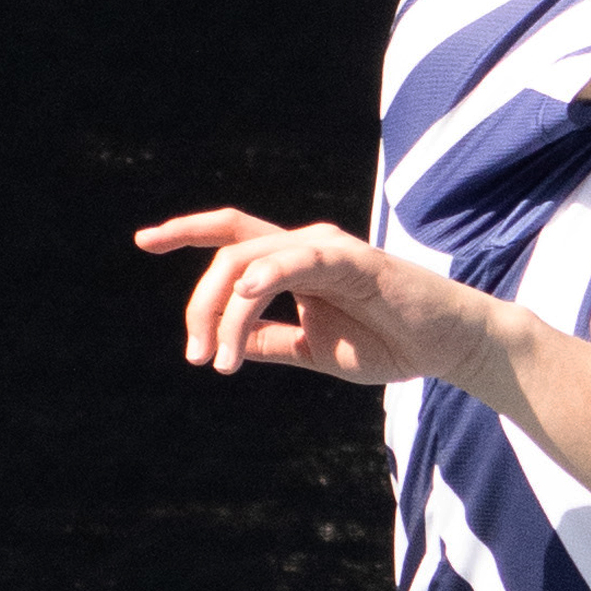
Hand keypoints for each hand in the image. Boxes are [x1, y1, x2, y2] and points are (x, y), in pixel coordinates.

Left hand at [135, 205, 501, 391]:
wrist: (448, 347)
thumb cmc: (389, 343)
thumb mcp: (313, 349)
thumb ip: (270, 341)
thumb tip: (226, 343)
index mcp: (293, 264)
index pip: (230, 237)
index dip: (185, 231)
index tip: (143, 240)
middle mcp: (304, 247)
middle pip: (229, 254)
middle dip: (200, 305)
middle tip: (198, 357)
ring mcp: (327, 249)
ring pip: (252, 260)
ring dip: (225, 310)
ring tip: (219, 359)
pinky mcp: (354, 259)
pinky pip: (298, 259)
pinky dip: (265, 274)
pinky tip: (243, 295)